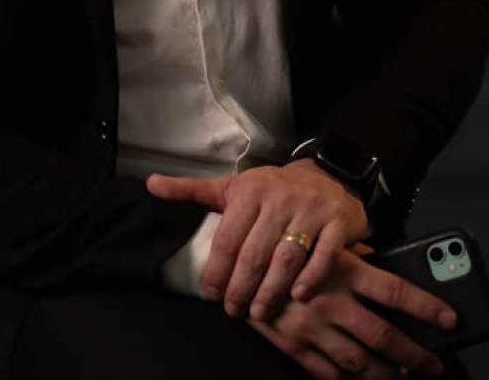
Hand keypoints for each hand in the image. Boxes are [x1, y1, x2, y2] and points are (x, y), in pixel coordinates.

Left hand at [146, 160, 367, 320]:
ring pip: (287, 257)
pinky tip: (298, 295)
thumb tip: (151, 184)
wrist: (325, 177)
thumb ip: (192, 190)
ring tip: (258, 312)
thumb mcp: (232, 187)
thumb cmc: (272, 189)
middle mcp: (280, 198)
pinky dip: (311, 277)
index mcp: (251, 191)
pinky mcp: (336, 222)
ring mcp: (310, 210)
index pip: (228, 238)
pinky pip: (324, 254)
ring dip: (271, 290)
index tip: (211, 295)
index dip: (217, 271)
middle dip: (241, 287)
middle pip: (255, 253)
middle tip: (234, 310)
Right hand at [247, 247, 455, 379]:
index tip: (450, 318)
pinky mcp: (292, 345)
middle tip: (435, 365)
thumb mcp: (318, 237)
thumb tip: (380, 259)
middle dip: (415, 355)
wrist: (233, 260)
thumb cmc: (279, 241)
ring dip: (387, 374)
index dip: (424, 306)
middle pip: (383, 336)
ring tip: (406, 378)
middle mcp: (331, 301)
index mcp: (342, 270)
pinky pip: (327, 372)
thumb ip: (350, 252)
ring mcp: (312, 327)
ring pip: (360, 361)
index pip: (393, 289)